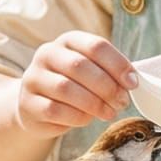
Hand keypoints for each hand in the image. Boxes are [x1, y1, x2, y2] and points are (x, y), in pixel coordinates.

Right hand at [16, 31, 137, 139]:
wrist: (37, 104)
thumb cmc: (74, 85)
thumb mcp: (90, 71)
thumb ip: (109, 72)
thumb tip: (133, 81)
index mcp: (68, 40)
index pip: (96, 46)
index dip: (118, 65)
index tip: (133, 83)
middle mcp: (47, 54)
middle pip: (80, 66)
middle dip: (107, 87)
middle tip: (122, 102)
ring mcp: (33, 78)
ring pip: (66, 89)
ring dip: (94, 104)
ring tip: (109, 112)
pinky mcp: (27, 103)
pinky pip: (55, 110)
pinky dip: (78, 117)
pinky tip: (88, 120)